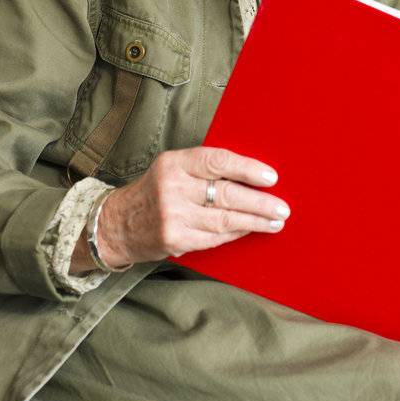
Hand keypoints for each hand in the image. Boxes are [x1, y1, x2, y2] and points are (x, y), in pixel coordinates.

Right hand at [95, 146, 288, 266]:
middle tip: (282, 207)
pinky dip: (235, 234)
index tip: (271, 178)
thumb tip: (251, 176)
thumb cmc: (155, 191)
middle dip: (259, 202)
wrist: (117, 224)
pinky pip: (214, 237)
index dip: (248, 169)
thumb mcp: (172, 169)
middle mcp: (172, 187)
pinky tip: (250, 231)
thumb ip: (204, 169)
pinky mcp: (175, 239)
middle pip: (226, 194)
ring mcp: (173, 215)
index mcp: (174, 162)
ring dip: (254, 221)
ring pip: (224, 219)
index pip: (218, 161)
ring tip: (275, 222)